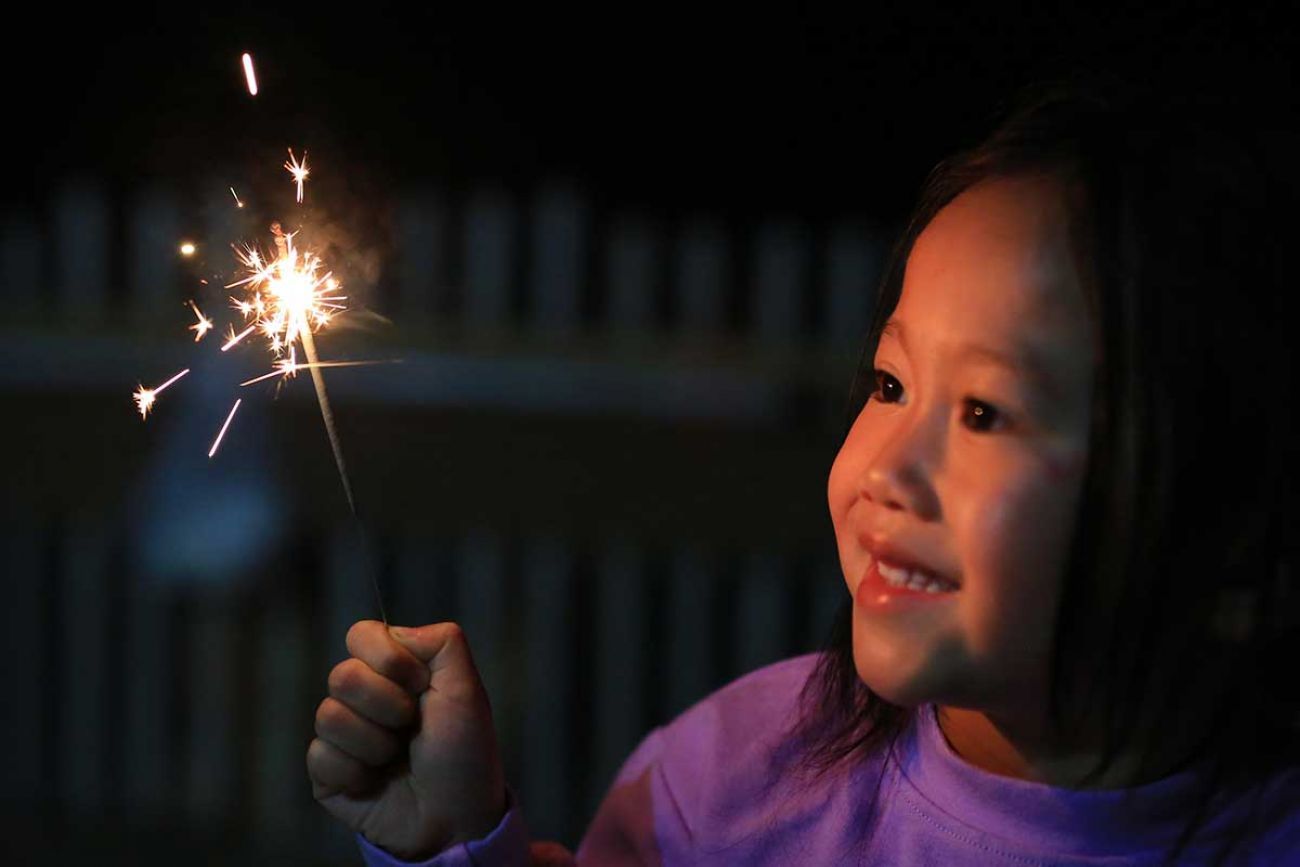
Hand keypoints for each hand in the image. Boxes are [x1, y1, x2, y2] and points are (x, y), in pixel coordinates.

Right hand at [307, 620, 506, 859]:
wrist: (456, 817)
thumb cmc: (464, 753)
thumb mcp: (467, 689)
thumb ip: (441, 642)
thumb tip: (395, 631)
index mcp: (394, 671)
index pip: (361, 635)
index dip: (388, 659)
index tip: (420, 685)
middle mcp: (364, 697)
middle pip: (342, 674)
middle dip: (386, 705)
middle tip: (412, 727)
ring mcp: (342, 734)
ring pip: (328, 714)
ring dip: (375, 742)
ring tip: (398, 758)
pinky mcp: (326, 772)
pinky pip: (319, 755)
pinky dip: (356, 772)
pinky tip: (377, 782)